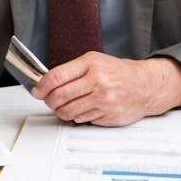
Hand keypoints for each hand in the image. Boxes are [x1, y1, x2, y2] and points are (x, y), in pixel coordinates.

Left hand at [32, 53, 180, 126]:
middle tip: (47, 100)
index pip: (57, 77)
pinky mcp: (109, 116)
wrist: (144, 85)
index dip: (41, 86)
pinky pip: (83, 120)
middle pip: (60, 96)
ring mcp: (104, 101)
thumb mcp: (92, 60)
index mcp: (90, 65)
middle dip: (48, 100)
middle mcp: (97, 82)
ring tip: (61, 106)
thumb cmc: (116, 71)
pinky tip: (80, 110)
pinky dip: (77, 117)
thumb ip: (71, 70)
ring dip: (60, 111)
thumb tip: (47, 82)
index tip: (36, 90)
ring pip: (69, 112)